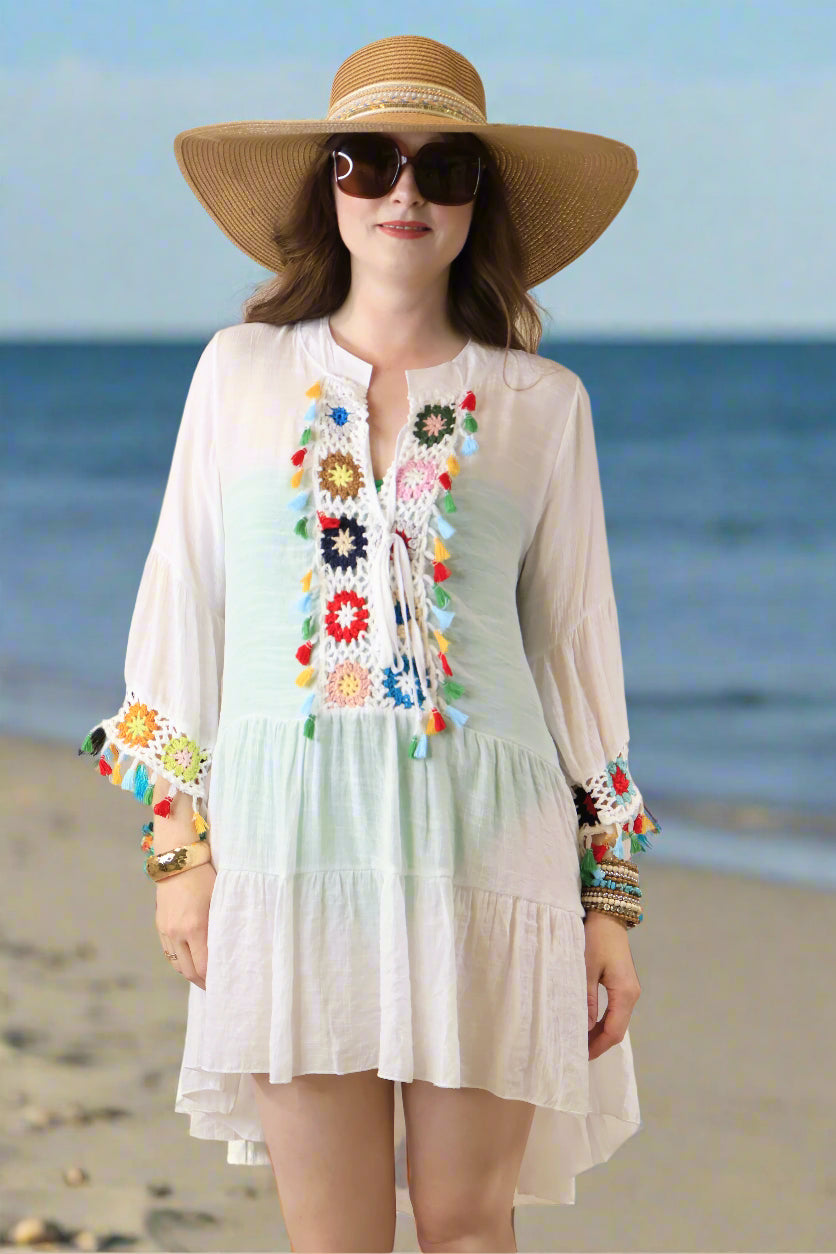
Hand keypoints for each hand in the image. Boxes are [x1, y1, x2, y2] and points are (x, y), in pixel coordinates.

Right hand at [155, 861, 215, 989]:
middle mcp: (177, 932)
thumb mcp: (219, 900)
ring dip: (190, 973)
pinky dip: (180, 962)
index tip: (224, 983)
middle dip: (202, 982)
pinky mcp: (160, 926)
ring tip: (204, 977)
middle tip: (216, 986)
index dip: (213, 979)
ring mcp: (166, 931)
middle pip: (189, 971)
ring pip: (177, 965)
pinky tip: (191, 961)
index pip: (203, 966)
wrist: (179, 860)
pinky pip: (169, 953)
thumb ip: (221, 926)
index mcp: (195, 926)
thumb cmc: (205, 877)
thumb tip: (228, 949)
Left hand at [583, 910, 640, 1060]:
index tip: (580, 1056)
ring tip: (578, 1041)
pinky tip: (587, 1024)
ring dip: (599, 1033)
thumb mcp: (585, 968)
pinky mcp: (623, 983)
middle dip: (598, 1043)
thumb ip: (585, 1000)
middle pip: (617, 1029)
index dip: (597, 1046)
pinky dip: (602, 1021)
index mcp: (625, 994)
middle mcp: (631, 995)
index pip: (614, 1031)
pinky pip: (615, 1010)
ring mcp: (629, 989)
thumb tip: (583, 1029)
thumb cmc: (595, 939)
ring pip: (616, 1020)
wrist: (608, 915)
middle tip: (575, 1052)